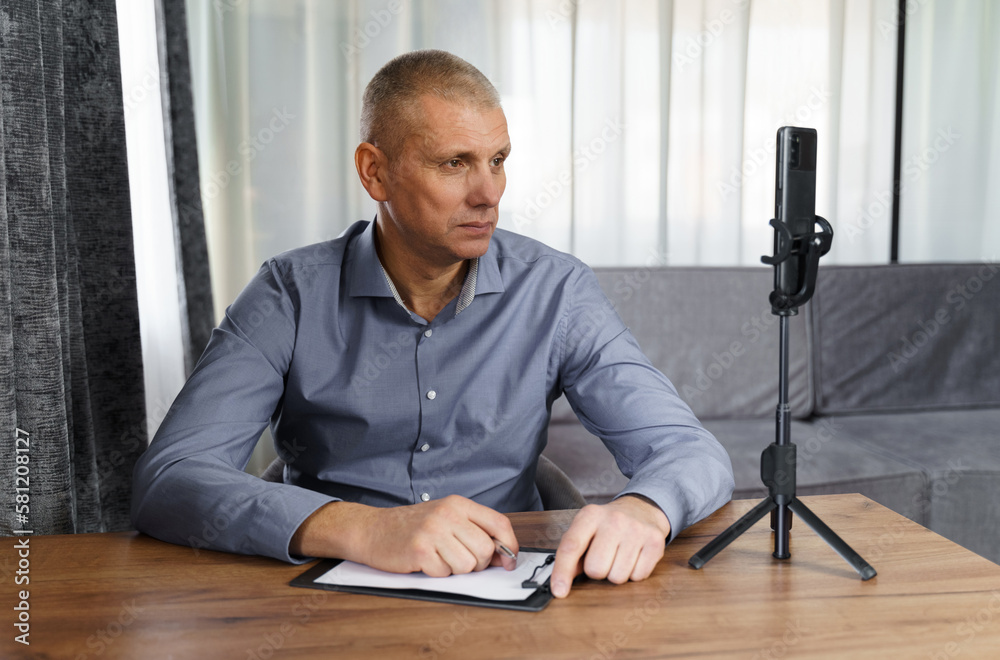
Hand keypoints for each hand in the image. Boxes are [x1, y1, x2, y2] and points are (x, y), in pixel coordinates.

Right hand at [290, 494, 518, 576]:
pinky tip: (425, 561)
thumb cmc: (413, 526)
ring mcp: (433, 531)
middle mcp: (448, 514)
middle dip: (478, 564)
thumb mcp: (447, 519)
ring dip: (456, 569)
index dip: (509, 546)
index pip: (499, 523)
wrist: (373, 529)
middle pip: (485, 550)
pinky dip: (436, 573)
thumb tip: (504, 556)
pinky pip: (444, 574)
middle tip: (460, 559)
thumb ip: (475, 531)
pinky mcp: (419, 550)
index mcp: (459, 504)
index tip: (509, 561)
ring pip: (468, 565)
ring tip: (440, 558)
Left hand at [549, 495, 670, 597]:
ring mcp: (636, 530)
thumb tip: (559, 583)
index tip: (559, 591)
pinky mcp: (655, 541)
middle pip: (596, 569)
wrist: (641, 509)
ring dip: (616, 573)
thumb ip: (572, 554)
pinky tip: (634, 557)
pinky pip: (638, 576)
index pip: (571, 546)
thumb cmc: (608, 525)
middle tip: (604, 557)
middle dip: (597, 571)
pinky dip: (634, 573)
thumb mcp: (586, 530)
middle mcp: (613, 520)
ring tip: (619, 556)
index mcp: (590, 515)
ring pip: (618, 577)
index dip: (562, 572)